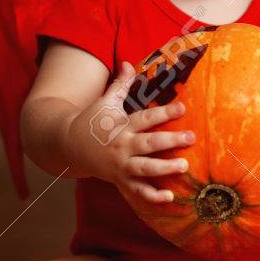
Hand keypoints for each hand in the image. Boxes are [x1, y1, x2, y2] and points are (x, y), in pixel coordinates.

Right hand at [66, 60, 196, 203]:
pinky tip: (170, 198)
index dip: (164, 113)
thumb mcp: (105, 102)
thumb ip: (120, 84)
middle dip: (170, 140)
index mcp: (121, 126)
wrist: (68, 146)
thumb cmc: (92, 121)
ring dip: (164, 168)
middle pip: (148, 144)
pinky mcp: (120, 181)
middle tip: (191, 137)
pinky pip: (137, 191)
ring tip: (185, 166)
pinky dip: (152, 196)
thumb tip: (128, 62)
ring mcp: (121, 166)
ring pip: (145, 169)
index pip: (145, 118)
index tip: (183, 109)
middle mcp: (122, 146)